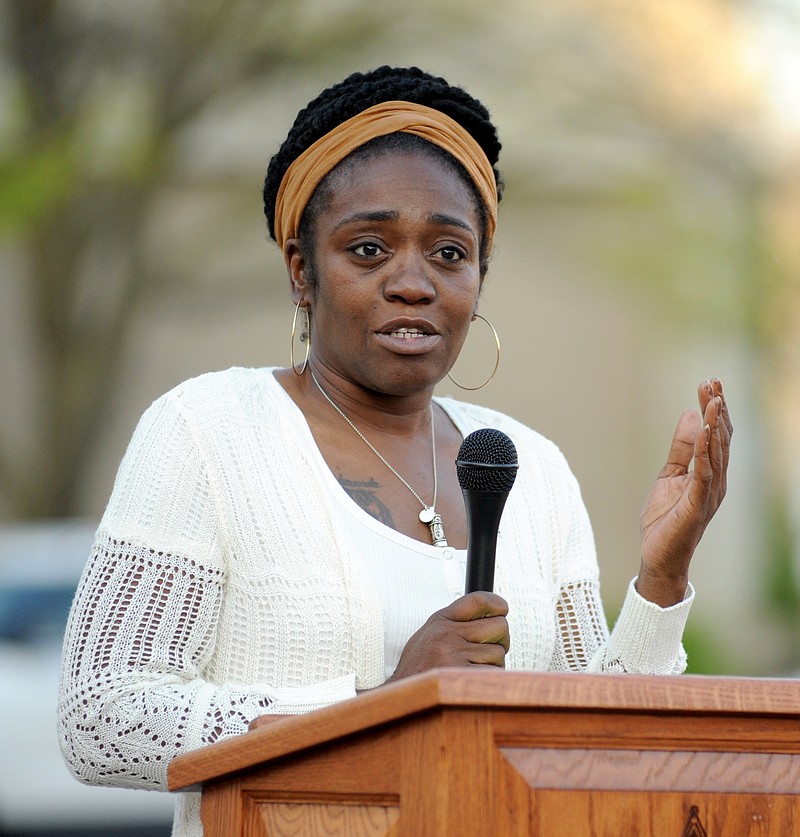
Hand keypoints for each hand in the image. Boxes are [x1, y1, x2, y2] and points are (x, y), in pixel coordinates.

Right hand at [386, 592, 509, 683]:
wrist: (402, 697)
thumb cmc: (419, 668)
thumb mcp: (429, 634)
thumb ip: (454, 623)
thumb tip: (490, 615)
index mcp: (440, 621)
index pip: (478, 600)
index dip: (496, 603)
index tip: (502, 610)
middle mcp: (447, 635)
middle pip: (499, 626)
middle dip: (501, 640)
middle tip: (489, 651)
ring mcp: (453, 656)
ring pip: (498, 654)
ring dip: (493, 665)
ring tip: (471, 672)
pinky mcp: (460, 678)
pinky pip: (494, 674)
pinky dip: (490, 681)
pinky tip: (472, 684)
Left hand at [638, 378, 731, 606]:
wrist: (659, 556)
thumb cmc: (665, 519)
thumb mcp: (669, 475)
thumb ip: (681, 448)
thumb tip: (689, 415)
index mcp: (709, 473)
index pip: (715, 434)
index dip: (713, 408)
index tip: (708, 382)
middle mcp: (715, 480)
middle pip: (720, 438)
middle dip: (717, 409)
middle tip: (712, 381)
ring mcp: (709, 492)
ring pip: (716, 452)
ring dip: (714, 424)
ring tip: (713, 399)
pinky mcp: (696, 503)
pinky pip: (703, 473)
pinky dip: (704, 450)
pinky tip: (703, 429)